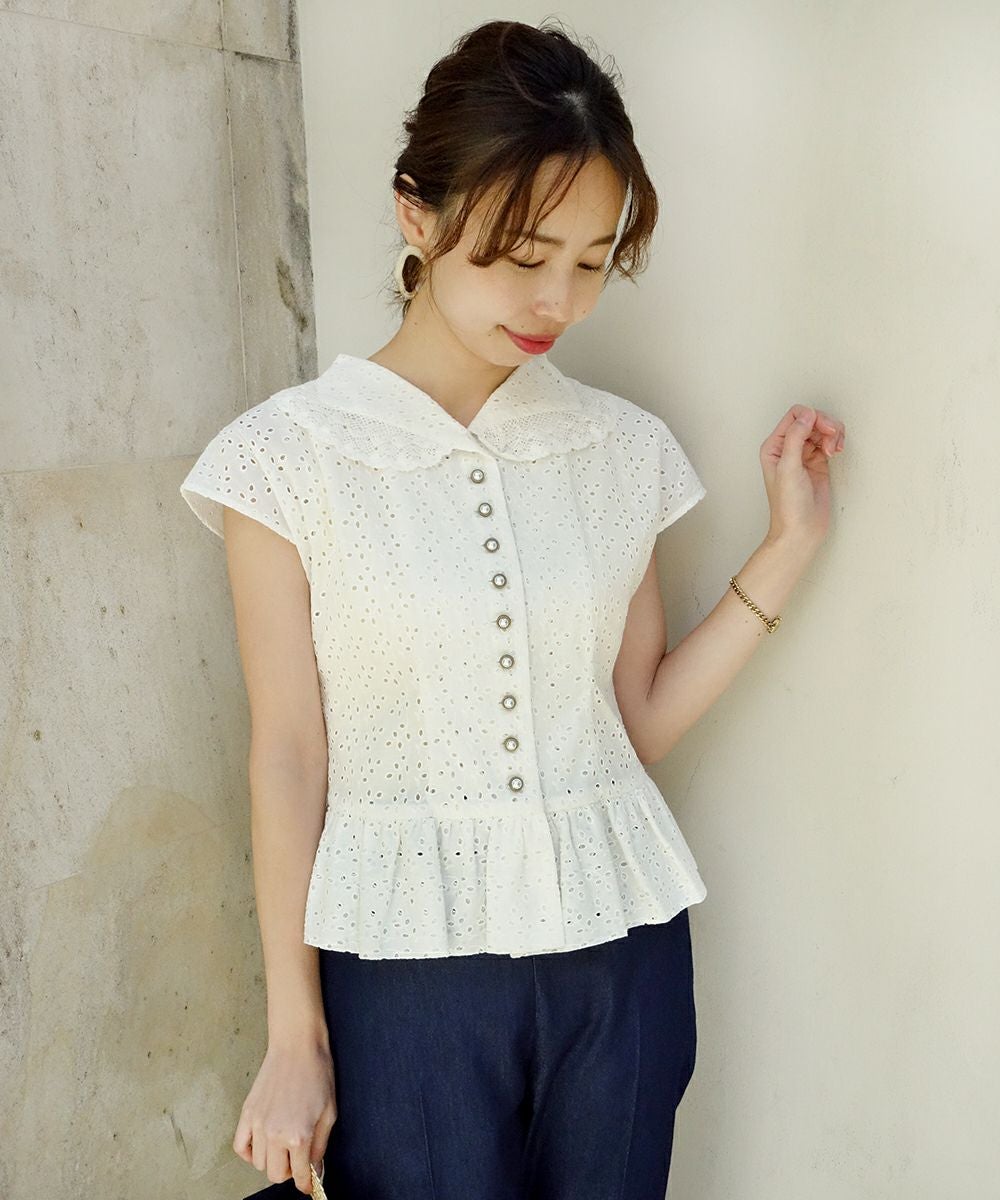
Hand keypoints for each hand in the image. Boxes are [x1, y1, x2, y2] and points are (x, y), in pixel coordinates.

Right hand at [233, 1040, 337, 1193]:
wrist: (297, 1046)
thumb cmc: (317, 1074)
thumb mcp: (329, 1113)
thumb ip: (320, 1146)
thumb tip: (315, 1170)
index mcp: (298, 1135)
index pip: (299, 1175)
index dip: (306, 1184)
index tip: (309, 1185)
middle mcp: (275, 1134)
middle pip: (276, 1174)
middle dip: (290, 1172)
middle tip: (299, 1159)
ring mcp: (257, 1124)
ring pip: (259, 1164)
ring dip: (273, 1161)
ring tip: (284, 1145)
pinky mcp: (247, 1114)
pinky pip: (241, 1147)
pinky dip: (250, 1152)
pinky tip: (263, 1144)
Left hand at [760, 404, 844, 552]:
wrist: (801, 530)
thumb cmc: (788, 506)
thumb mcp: (789, 468)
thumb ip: (795, 439)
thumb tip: (806, 415)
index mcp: (774, 447)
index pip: (794, 416)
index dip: (811, 417)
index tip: (824, 430)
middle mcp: (787, 448)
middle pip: (810, 420)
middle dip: (825, 425)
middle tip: (833, 439)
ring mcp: (804, 455)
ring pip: (822, 429)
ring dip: (833, 434)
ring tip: (835, 449)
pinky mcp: (818, 463)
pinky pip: (829, 442)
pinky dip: (836, 442)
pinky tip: (836, 451)